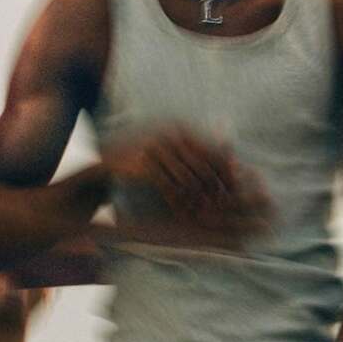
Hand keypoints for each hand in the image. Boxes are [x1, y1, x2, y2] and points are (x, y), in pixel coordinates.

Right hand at [103, 126, 236, 208]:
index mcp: (182, 127)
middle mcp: (172, 134)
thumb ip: (199, 151)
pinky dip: (176, 201)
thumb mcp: (172, 144)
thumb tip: (235, 162)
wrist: (107, 154)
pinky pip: (167, 186)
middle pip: (203, 166)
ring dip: (196, 199)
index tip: (232, 192)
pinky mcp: (144, 162)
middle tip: (221, 208)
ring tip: (203, 214)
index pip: (213, 151)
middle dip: (213, 189)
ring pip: (187, 179)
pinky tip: (181, 213)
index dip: (225, 173)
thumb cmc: (147, 152)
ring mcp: (157, 147)